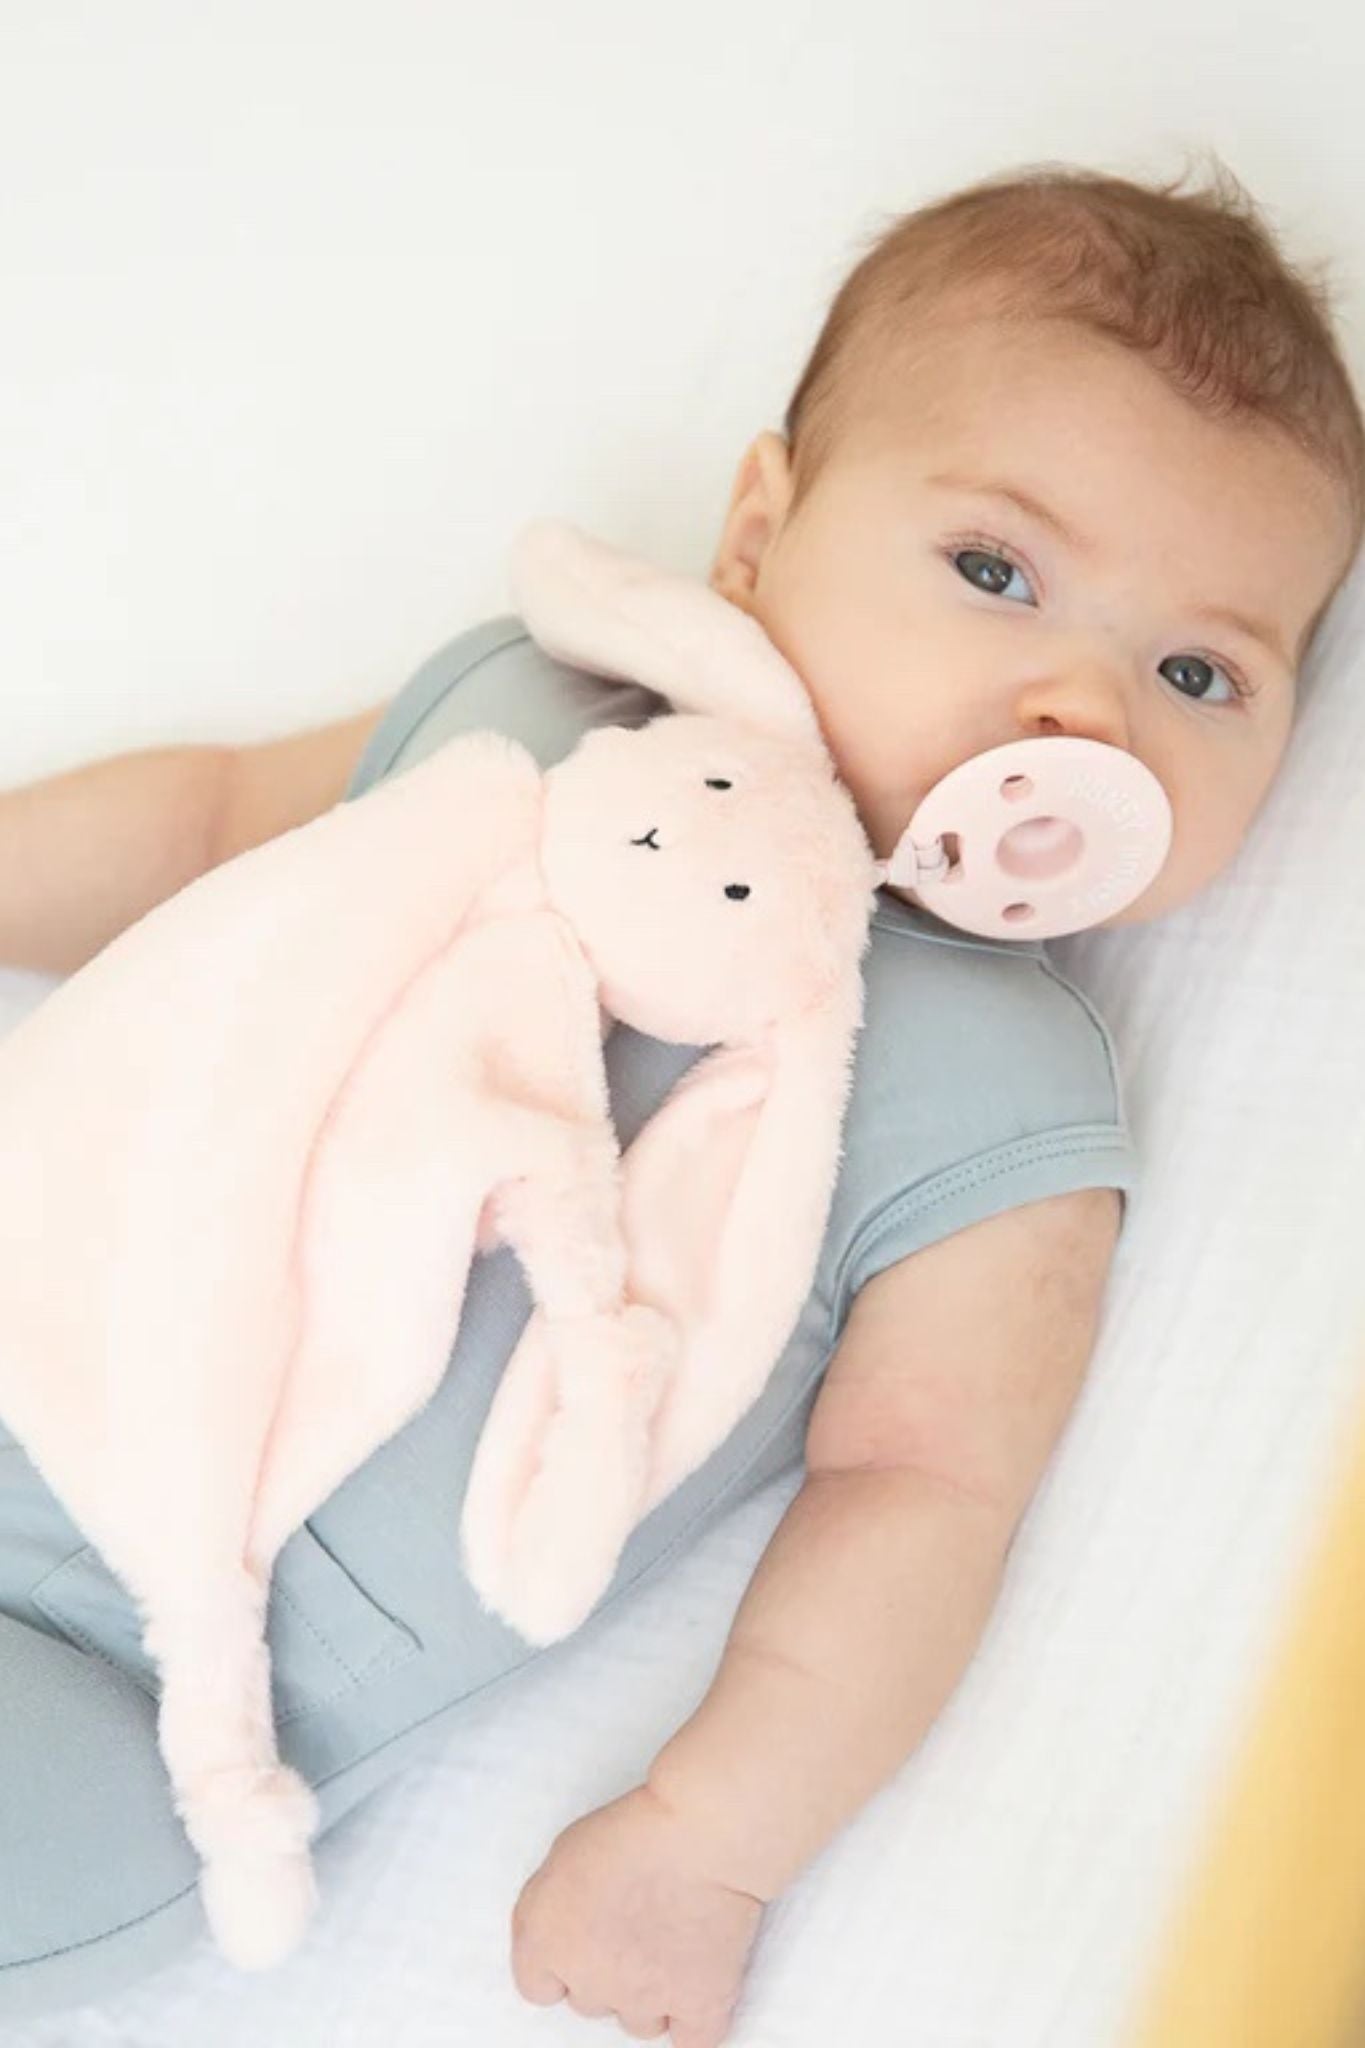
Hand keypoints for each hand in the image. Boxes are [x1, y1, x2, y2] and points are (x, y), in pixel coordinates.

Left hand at [510, 1783, 764, 2045]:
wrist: (700, 1833)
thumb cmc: (633, 1829)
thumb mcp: (561, 1852)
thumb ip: (547, 1907)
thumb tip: (558, 1932)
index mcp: (547, 1943)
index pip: (538, 1985)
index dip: (562, 1960)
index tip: (582, 1937)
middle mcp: (590, 1982)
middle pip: (590, 2001)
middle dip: (608, 1969)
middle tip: (636, 1920)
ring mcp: (645, 2000)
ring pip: (639, 2021)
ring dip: (650, 1992)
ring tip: (672, 1941)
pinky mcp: (700, 2006)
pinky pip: (692, 2041)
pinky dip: (694, 2022)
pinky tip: (697, 1993)